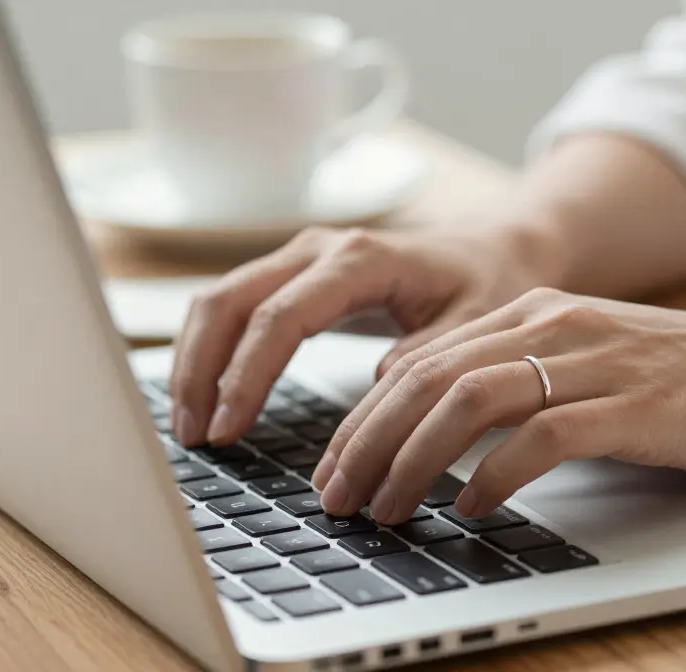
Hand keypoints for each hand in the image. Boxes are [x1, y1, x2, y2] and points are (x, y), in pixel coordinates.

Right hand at [168, 225, 556, 446]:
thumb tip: (378, 390)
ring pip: (220, 300)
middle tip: (192, 437)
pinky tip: (207, 397)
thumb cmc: (488, 284)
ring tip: (189, 427)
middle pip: (230, 301)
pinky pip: (236, 306)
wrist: (496, 248)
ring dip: (195, 361)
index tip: (228, 429)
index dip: (246, 375)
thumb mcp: (477, 324)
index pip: (281, 316)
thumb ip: (429, 355)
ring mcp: (302, 257)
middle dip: (201, 370)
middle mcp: (320, 248)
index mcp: (361, 259)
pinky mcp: (297, 276)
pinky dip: (212, 350)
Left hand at [313, 288, 685, 521]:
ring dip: (409, 460)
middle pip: (428, 377)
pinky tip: (469, 509)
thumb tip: (455, 437)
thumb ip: (532, 382)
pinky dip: (492, 476)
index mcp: (544, 312)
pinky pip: (539, 437)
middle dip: (365, 441)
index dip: (365, 415)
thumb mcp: (601, 365)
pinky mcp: (634, 407)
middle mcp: (559, 326)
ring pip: (467, 401)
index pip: (425, 358)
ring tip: (382, 509)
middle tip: (335, 497)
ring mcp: (596, 363)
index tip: (338, 464)